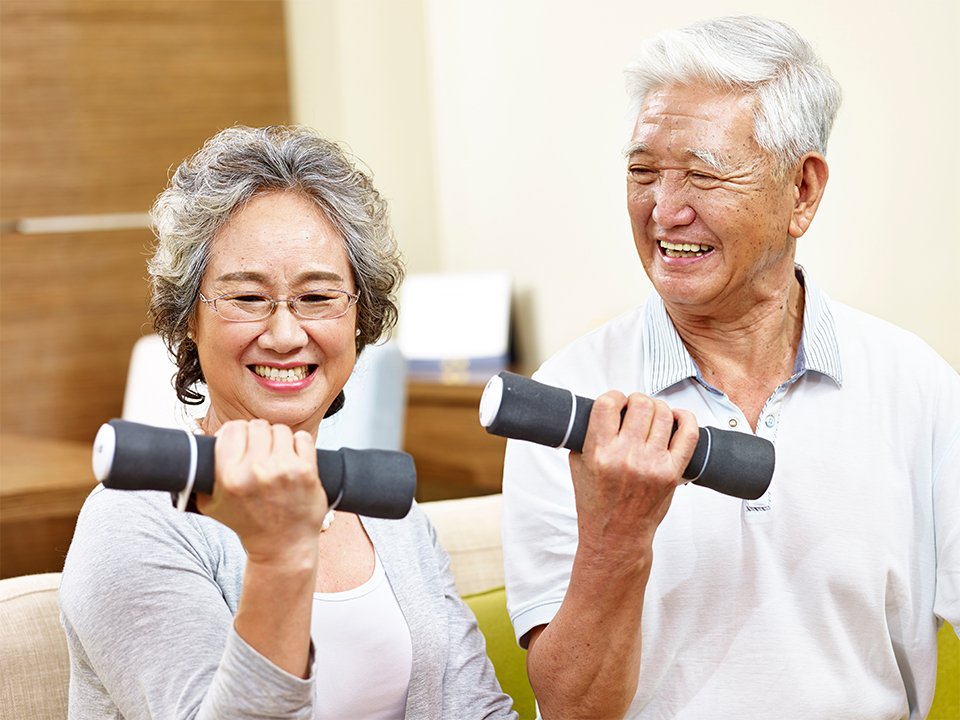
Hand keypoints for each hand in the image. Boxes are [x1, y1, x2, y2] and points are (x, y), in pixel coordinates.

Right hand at [196, 419, 327, 564]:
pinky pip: (302, 438)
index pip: (232, 429)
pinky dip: (299, 445)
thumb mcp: (211, 504)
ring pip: (280, 430)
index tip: (240, 440)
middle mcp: (256, 471)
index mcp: (230, 478)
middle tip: (260, 450)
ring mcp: (284, 470)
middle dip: (258, 435)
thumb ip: (199, 476)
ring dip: (278, 439)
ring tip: (276, 456)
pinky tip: (293, 458)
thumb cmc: (248, 523)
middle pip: (257, 426)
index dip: (235, 432)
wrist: (282, 545)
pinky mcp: (307, 471)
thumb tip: (197, 445)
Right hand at [569, 391, 698, 554]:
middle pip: (640, 404)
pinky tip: (677, 418)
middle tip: (633, 409)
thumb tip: (603, 409)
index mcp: (599, 453)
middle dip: (636, 400)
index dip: (613, 397)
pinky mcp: (672, 473)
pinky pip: (688, 434)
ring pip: (663, 414)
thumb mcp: (578, 466)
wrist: (617, 536)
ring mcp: (652, 464)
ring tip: (651, 416)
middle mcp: (626, 457)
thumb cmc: (597, 503)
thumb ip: (587, 436)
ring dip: (656, 408)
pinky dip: (686, 418)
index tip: (615, 402)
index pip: (608, 404)